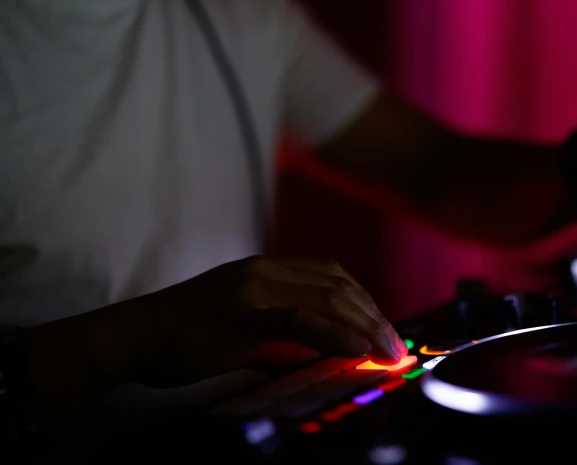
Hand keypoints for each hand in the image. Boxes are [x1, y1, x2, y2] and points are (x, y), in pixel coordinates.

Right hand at [124, 257, 406, 387]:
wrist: (136, 334)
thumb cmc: (184, 334)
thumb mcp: (239, 319)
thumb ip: (279, 323)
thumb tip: (322, 344)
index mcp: (266, 268)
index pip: (332, 276)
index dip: (364, 302)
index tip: (384, 329)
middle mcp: (265, 269)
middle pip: (338, 285)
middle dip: (374, 316)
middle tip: (396, 347)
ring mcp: (254, 287)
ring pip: (328, 298)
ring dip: (365, 326)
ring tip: (388, 352)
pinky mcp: (243, 312)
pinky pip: (303, 320)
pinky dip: (337, 334)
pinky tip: (359, 350)